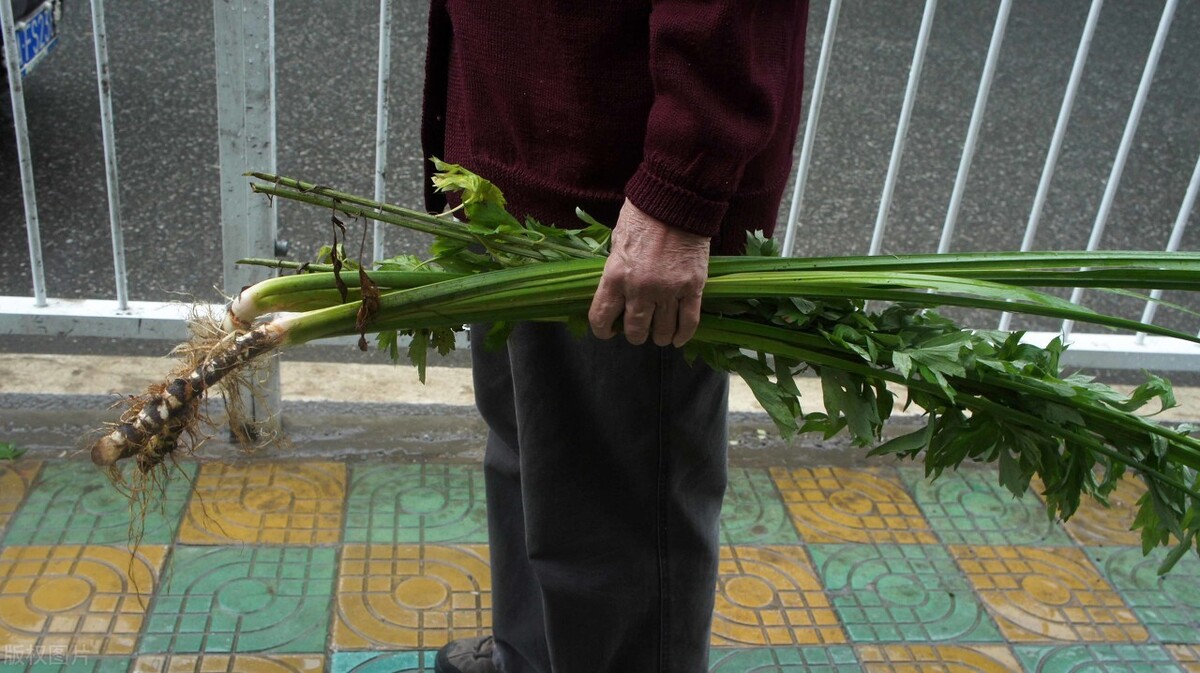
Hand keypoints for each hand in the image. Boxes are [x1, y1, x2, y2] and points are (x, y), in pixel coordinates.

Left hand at [588, 200, 709, 346]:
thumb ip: (615, 272)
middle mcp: (640, 289)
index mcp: (615, 276)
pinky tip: (678, 339)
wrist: (676, 201)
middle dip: (634, 334)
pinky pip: (689, 322)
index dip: (602, 330)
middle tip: (637, 329)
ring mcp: (668, 290)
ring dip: (659, 336)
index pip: (601, 318)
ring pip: (662, 331)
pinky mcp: (693, 288)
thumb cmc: (642, 217)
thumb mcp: (616, 243)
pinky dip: (683, 335)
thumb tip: (615, 296)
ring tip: (659, 334)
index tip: (607, 331)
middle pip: (635, 330)